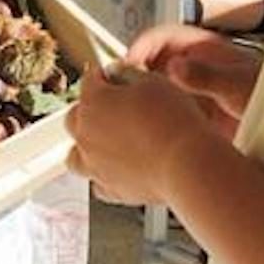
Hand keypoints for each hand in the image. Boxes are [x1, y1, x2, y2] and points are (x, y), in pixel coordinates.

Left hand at [66, 66, 217, 204]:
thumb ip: (128, 74)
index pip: (89, 82)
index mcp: (93, 102)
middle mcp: (87, 133)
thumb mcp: (153, 81)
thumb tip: (118, 74)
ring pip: (76, 155)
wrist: (188, 165)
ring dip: (87, 146)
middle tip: (112, 108)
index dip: (103, 77)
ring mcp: (95, 164)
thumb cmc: (173, 121)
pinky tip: (118, 171)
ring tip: (105, 143)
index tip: (113, 78)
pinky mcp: (111, 189)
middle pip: (75, 117)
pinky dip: (103, 177)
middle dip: (89, 110)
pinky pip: (98, 183)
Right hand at [127, 24, 261, 139]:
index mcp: (204, 49)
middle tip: (119, 89)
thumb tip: (175, 67)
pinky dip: (153, 115)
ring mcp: (193, 91)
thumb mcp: (237, 86)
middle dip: (135, 72)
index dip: (142, 46)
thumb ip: (207, 76)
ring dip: (142, 95)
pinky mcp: (193, 114)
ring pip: (156, 87)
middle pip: (153, 61)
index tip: (128, 64)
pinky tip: (147, 128)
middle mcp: (195, 67)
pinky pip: (166, 109)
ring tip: (128, 110)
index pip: (163, 37)